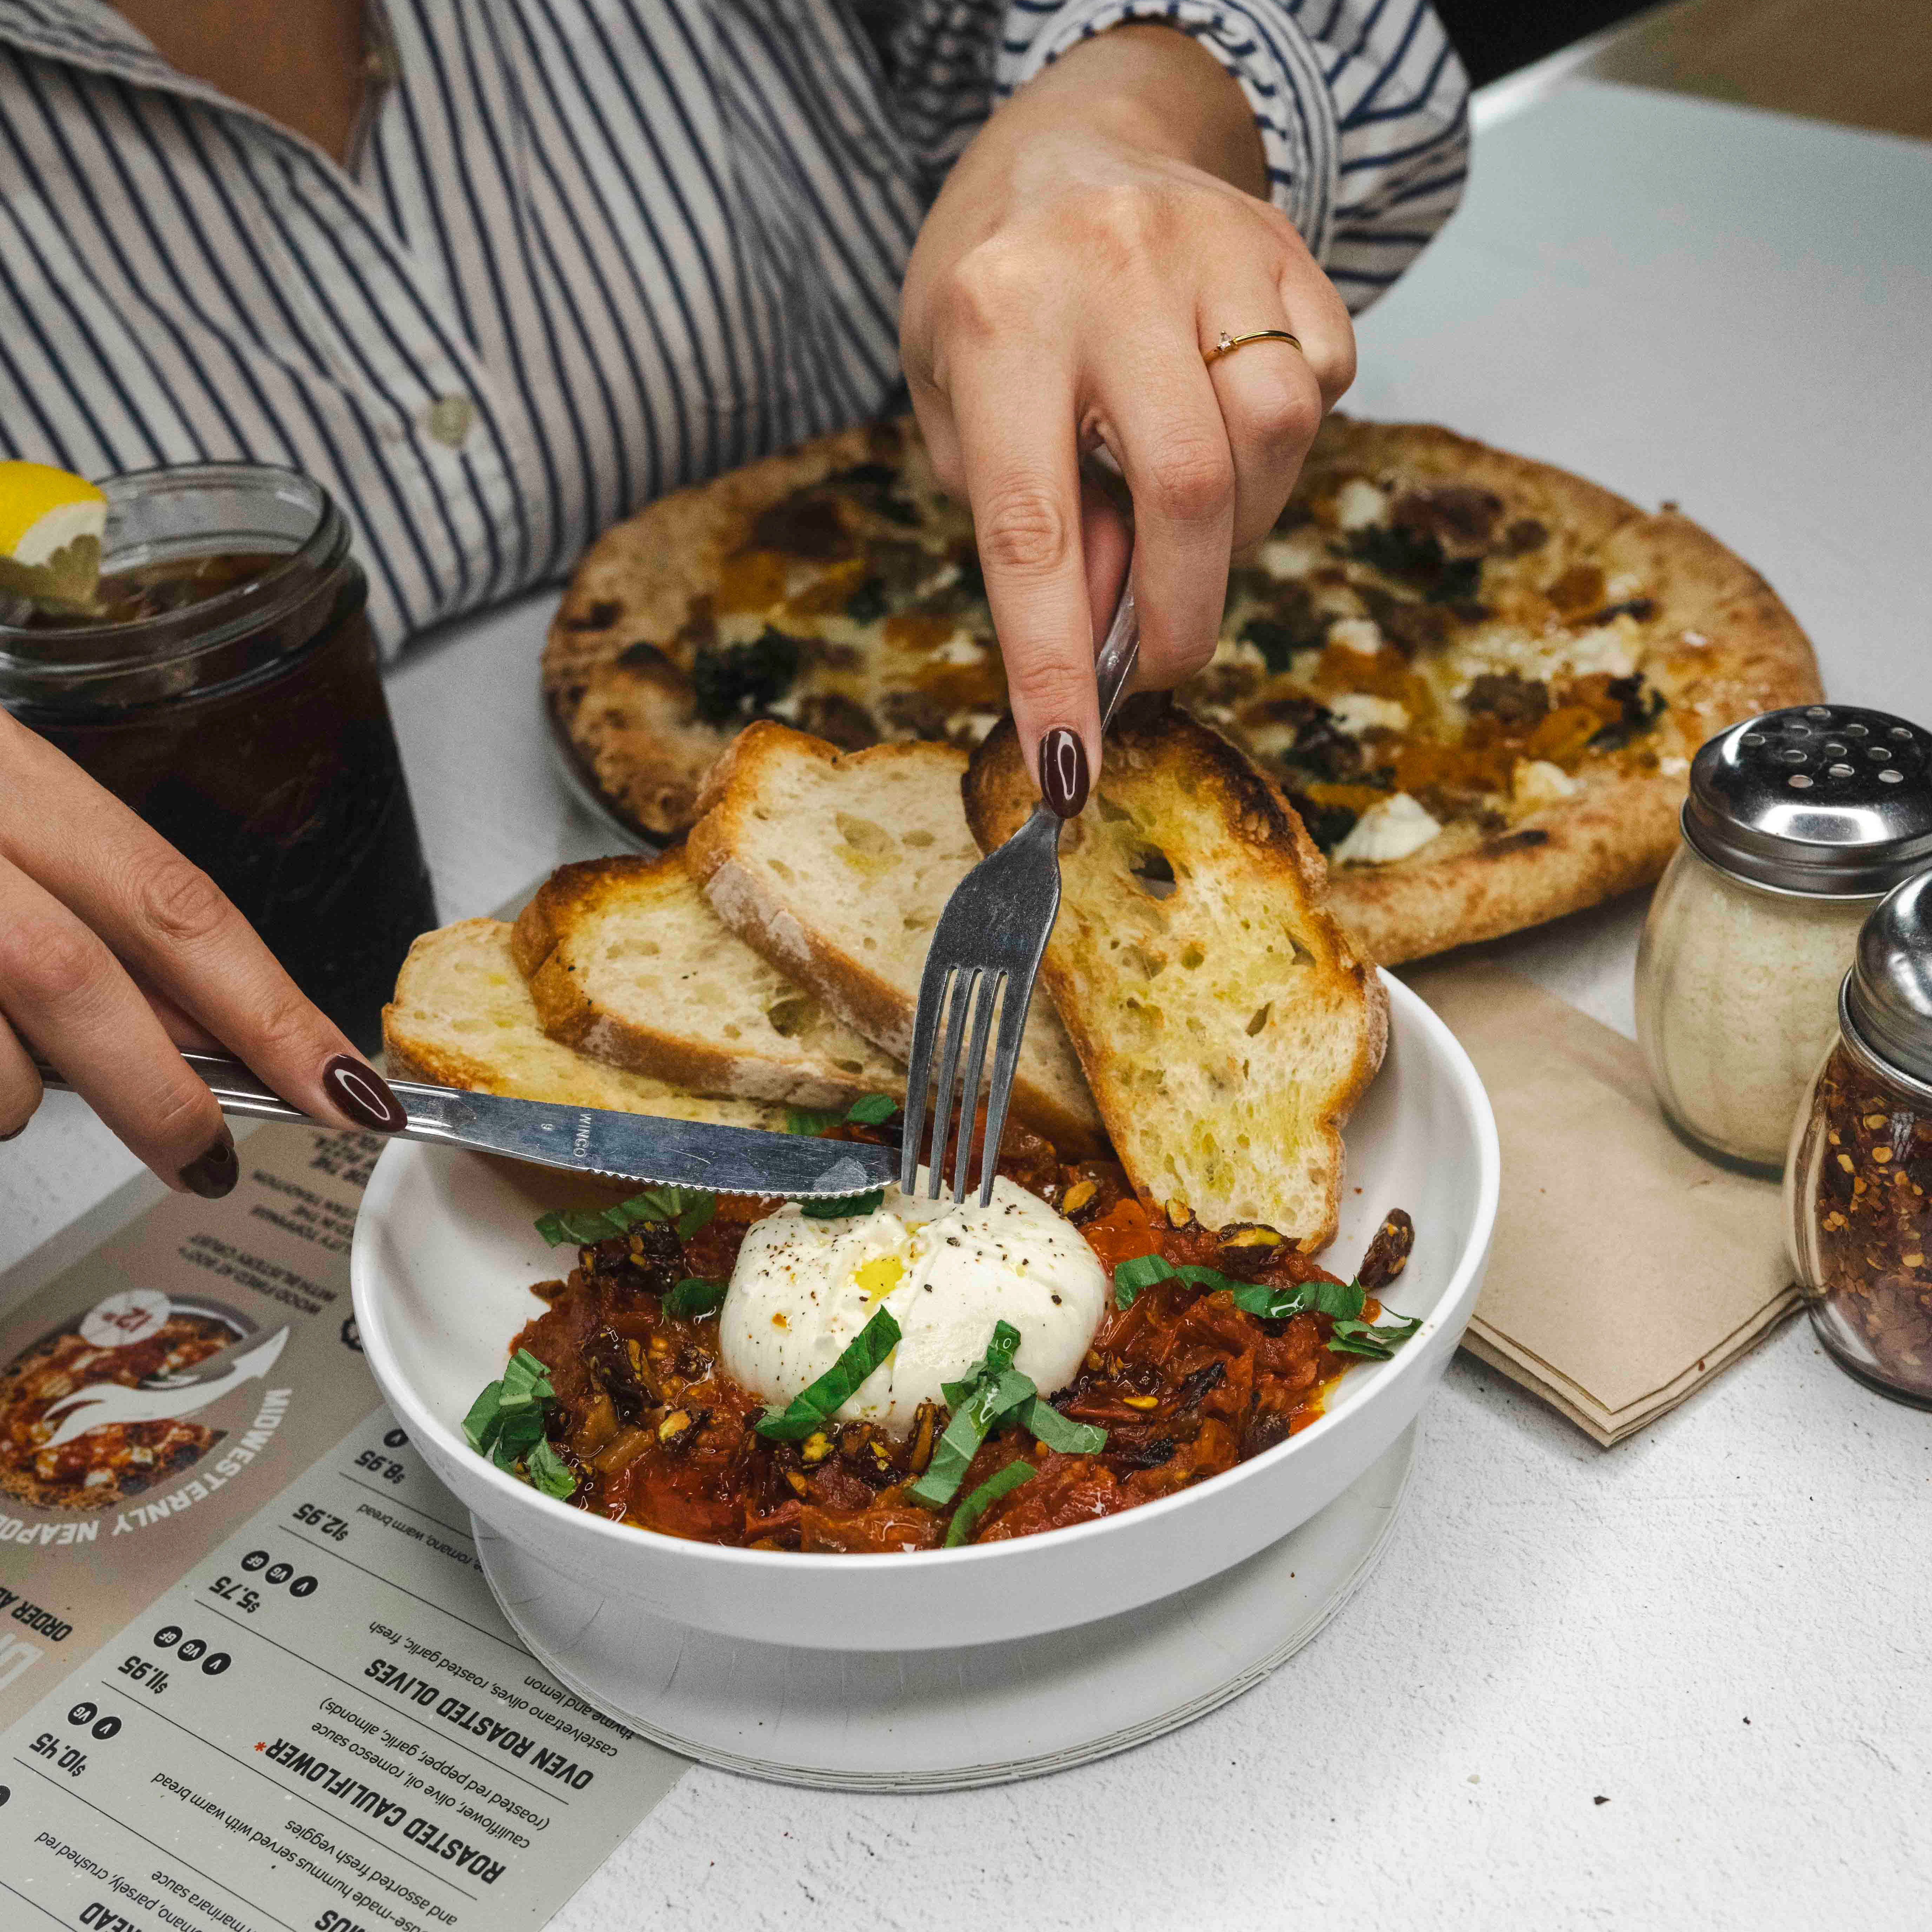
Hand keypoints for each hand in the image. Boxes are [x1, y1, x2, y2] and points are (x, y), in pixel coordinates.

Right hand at [0, 712, 404, 1194]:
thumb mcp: (5, 811)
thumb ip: (96, 910)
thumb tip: (207, 1021)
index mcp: (7, 771)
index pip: (178, 904)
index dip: (272, 1008)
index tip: (347, 1088)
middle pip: (76, 982)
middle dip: (162, 1095)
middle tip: (207, 1161)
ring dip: (12, 1092)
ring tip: (4, 1064)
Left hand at [901, 24, 1353, 810]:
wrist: (1074, 135)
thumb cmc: (996, 288)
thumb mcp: (955, 400)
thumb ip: (1022, 516)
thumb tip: (1107, 631)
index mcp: (999, 316)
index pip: (1032, 529)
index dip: (1054, 665)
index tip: (1068, 766)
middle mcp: (1113, 272)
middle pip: (1186, 491)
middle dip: (1179, 616)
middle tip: (1157, 667)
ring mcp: (1216, 253)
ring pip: (1274, 442)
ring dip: (1237, 531)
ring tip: (1186, 530)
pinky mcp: (1291, 254)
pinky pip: (1320, 387)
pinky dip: (1277, 451)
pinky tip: (1223, 433)